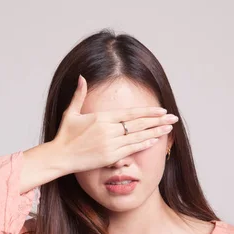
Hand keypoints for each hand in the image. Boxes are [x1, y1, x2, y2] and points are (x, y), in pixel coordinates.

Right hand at [52, 75, 178, 173]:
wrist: (59, 157)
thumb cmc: (64, 136)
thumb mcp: (71, 112)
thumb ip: (79, 95)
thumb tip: (81, 77)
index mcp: (101, 117)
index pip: (130, 113)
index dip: (148, 111)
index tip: (161, 110)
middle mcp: (108, 130)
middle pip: (138, 123)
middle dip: (158, 120)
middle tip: (174, 117)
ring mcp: (110, 144)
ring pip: (138, 136)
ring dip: (155, 132)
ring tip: (169, 128)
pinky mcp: (110, 157)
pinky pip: (131, 149)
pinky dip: (144, 144)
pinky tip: (155, 140)